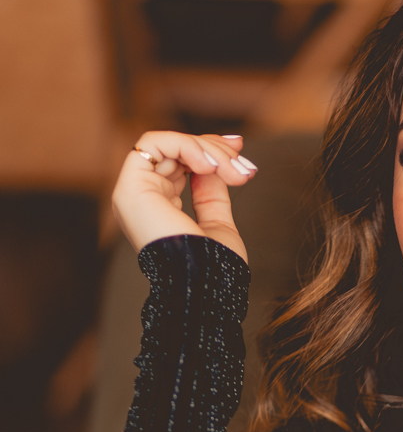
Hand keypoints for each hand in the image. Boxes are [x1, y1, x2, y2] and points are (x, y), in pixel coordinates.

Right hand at [112, 131, 257, 262]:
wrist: (207, 288)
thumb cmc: (215, 268)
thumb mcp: (217, 221)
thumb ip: (211, 190)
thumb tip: (215, 160)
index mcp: (159, 208)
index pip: (178, 163)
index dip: (209, 150)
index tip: (239, 152)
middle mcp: (142, 199)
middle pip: (175, 151)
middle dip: (214, 148)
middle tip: (242, 165)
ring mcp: (133, 193)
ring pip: (167, 144)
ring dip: (207, 149)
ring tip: (232, 170)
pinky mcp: (130, 188)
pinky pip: (154, 143)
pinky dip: (187, 145)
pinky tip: (210, 165)